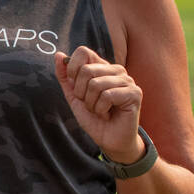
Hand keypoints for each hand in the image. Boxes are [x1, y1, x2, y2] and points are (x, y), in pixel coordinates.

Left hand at [53, 46, 145, 165]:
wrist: (110, 141)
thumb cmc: (94, 119)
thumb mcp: (74, 97)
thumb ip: (65, 77)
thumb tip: (59, 55)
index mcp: (103, 67)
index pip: (83, 52)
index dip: (72, 70)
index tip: (77, 88)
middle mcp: (117, 70)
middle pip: (86, 70)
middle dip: (81, 93)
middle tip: (91, 105)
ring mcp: (127, 80)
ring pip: (95, 84)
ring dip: (91, 104)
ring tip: (100, 111)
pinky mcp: (134, 93)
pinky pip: (107, 95)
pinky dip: (101, 109)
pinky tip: (108, 114)